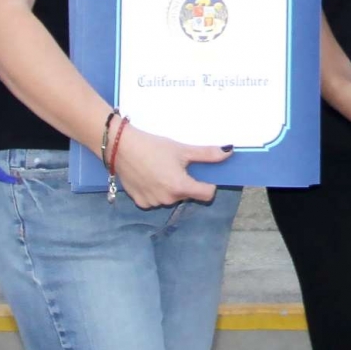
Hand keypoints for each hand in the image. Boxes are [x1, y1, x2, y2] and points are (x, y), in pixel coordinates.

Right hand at [113, 124, 229, 207]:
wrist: (121, 147)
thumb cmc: (153, 146)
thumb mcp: (182, 149)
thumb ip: (207, 154)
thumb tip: (229, 152)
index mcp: (181, 187)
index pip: (207, 195)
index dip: (208, 184)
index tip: (201, 174)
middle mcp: (168, 199)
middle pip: (188, 195)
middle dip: (186, 183)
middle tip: (176, 166)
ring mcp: (153, 203)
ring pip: (171, 198)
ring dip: (170, 188)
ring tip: (160, 170)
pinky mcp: (140, 203)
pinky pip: (156, 200)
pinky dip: (156, 191)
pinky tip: (148, 177)